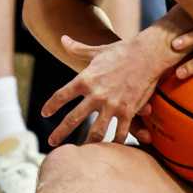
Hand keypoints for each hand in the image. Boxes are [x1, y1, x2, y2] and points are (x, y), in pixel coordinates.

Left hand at [39, 28, 180, 145]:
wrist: (148, 54)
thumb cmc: (122, 51)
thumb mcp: (97, 50)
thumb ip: (77, 48)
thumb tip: (62, 39)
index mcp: (85, 79)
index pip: (61, 96)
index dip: (51, 106)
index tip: (44, 114)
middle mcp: (96, 94)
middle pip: (72, 119)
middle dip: (60, 133)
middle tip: (51, 142)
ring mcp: (112, 105)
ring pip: (96, 132)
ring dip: (87, 144)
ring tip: (81, 153)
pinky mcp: (128, 111)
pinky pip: (120, 133)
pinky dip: (115, 143)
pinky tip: (110, 149)